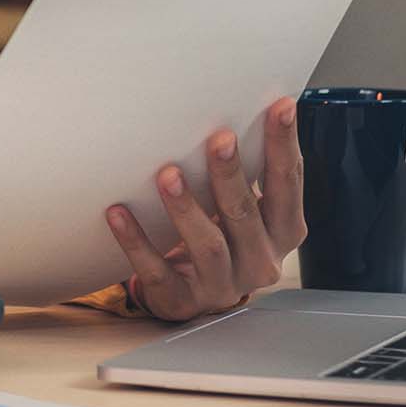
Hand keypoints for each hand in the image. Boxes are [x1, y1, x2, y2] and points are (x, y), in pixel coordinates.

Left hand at [102, 97, 307, 321]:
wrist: (195, 294)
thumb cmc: (224, 237)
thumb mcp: (246, 209)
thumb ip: (249, 173)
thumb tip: (243, 109)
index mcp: (282, 232)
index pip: (287, 185)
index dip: (284, 146)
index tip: (281, 106)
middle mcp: (259, 261)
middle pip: (245, 215)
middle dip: (231, 175)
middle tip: (220, 138)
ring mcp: (222, 285)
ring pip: (207, 245)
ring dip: (187, 208)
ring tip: (167, 174)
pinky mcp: (181, 300)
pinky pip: (157, 270)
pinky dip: (136, 241)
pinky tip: (117, 212)